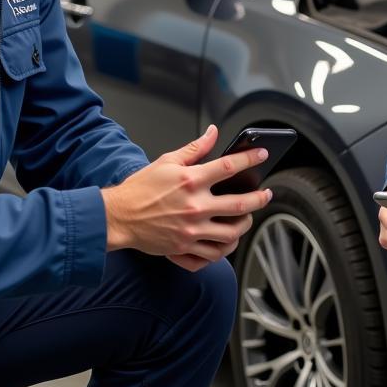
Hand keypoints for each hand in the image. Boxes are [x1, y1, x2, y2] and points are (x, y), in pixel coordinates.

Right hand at [101, 125, 271, 269]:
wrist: (119, 217)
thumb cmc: (141, 188)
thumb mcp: (167, 161)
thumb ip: (195, 148)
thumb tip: (213, 133)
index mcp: (190, 180)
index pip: (229, 167)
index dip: (250, 159)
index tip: (263, 156)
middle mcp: (194, 206)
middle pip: (240, 204)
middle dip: (259, 199)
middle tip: (266, 194)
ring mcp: (191, 230)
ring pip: (232, 233)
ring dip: (246, 224)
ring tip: (248, 217)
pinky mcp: (185, 247)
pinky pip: (214, 253)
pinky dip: (226, 247)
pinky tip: (229, 239)